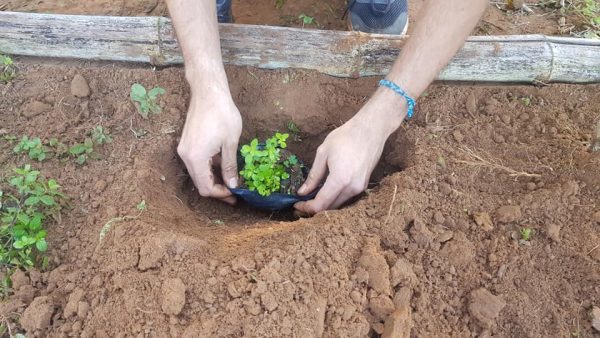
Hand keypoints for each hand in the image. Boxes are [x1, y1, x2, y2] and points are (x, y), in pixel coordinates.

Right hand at [177, 92, 241, 204]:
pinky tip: (223, 166)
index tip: (235, 195)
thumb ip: (230, 166)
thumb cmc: (222, 114)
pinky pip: (197, 162)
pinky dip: (209, 168)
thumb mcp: (231, 143)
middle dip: (217, 189)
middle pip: (199, 182)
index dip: (220, 195)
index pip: (205, 187)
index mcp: (196, 158)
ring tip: (231, 180)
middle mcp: (185, 156)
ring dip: (213, 179)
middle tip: (234, 192)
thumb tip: (232, 185)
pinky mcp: (187, 143)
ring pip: (198, 173)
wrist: (208, 92)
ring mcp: (184, 149)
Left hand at [294, 89, 406, 214]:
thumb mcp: (323, 153)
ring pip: (339, 204)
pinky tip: (326, 190)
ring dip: (325, 203)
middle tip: (301, 202)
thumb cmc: (346, 137)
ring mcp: (360, 188)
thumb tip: (302, 192)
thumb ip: (313, 176)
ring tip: (311, 196)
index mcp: (340, 180)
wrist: (371, 129)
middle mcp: (352, 188)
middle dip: (314, 208)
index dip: (306, 208)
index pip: (321, 204)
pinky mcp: (363, 185)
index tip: (296, 204)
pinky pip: (346, 197)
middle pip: (330, 208)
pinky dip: (334, 198)